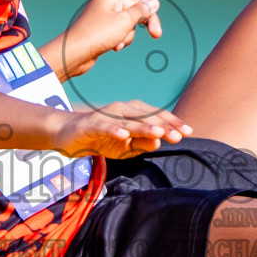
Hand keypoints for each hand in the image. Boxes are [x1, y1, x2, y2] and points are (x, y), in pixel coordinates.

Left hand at [48, 0, 163, 80]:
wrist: (74, 55)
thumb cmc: (96, 34)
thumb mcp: (124, 22)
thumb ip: (142, 11)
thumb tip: (153, 2)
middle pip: (138, 4)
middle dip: (148, 20)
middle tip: (156, 34)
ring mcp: (107, 13)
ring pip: (131, 19)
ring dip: (130, 33)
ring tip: (119, 42)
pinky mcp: (105, 27)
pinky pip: (123, 30)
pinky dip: (122, 39)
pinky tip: (114, 47)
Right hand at [54, 101, 190, 158]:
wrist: (67, 134)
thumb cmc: (100, 138)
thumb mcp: (125, 146)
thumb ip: (142, 144)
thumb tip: (159, 143)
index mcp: (133, 113)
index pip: (156, 117)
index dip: (172, 122)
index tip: (189, 131)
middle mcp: (122, 110)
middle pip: (146, 117)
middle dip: (164, 126)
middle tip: (179, 135)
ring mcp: (106, 115)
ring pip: (128, 121)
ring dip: (143, 126)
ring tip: (158, 133)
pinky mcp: (91, 124)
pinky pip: (104, 126)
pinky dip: (114, 129)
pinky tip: (124, 135)